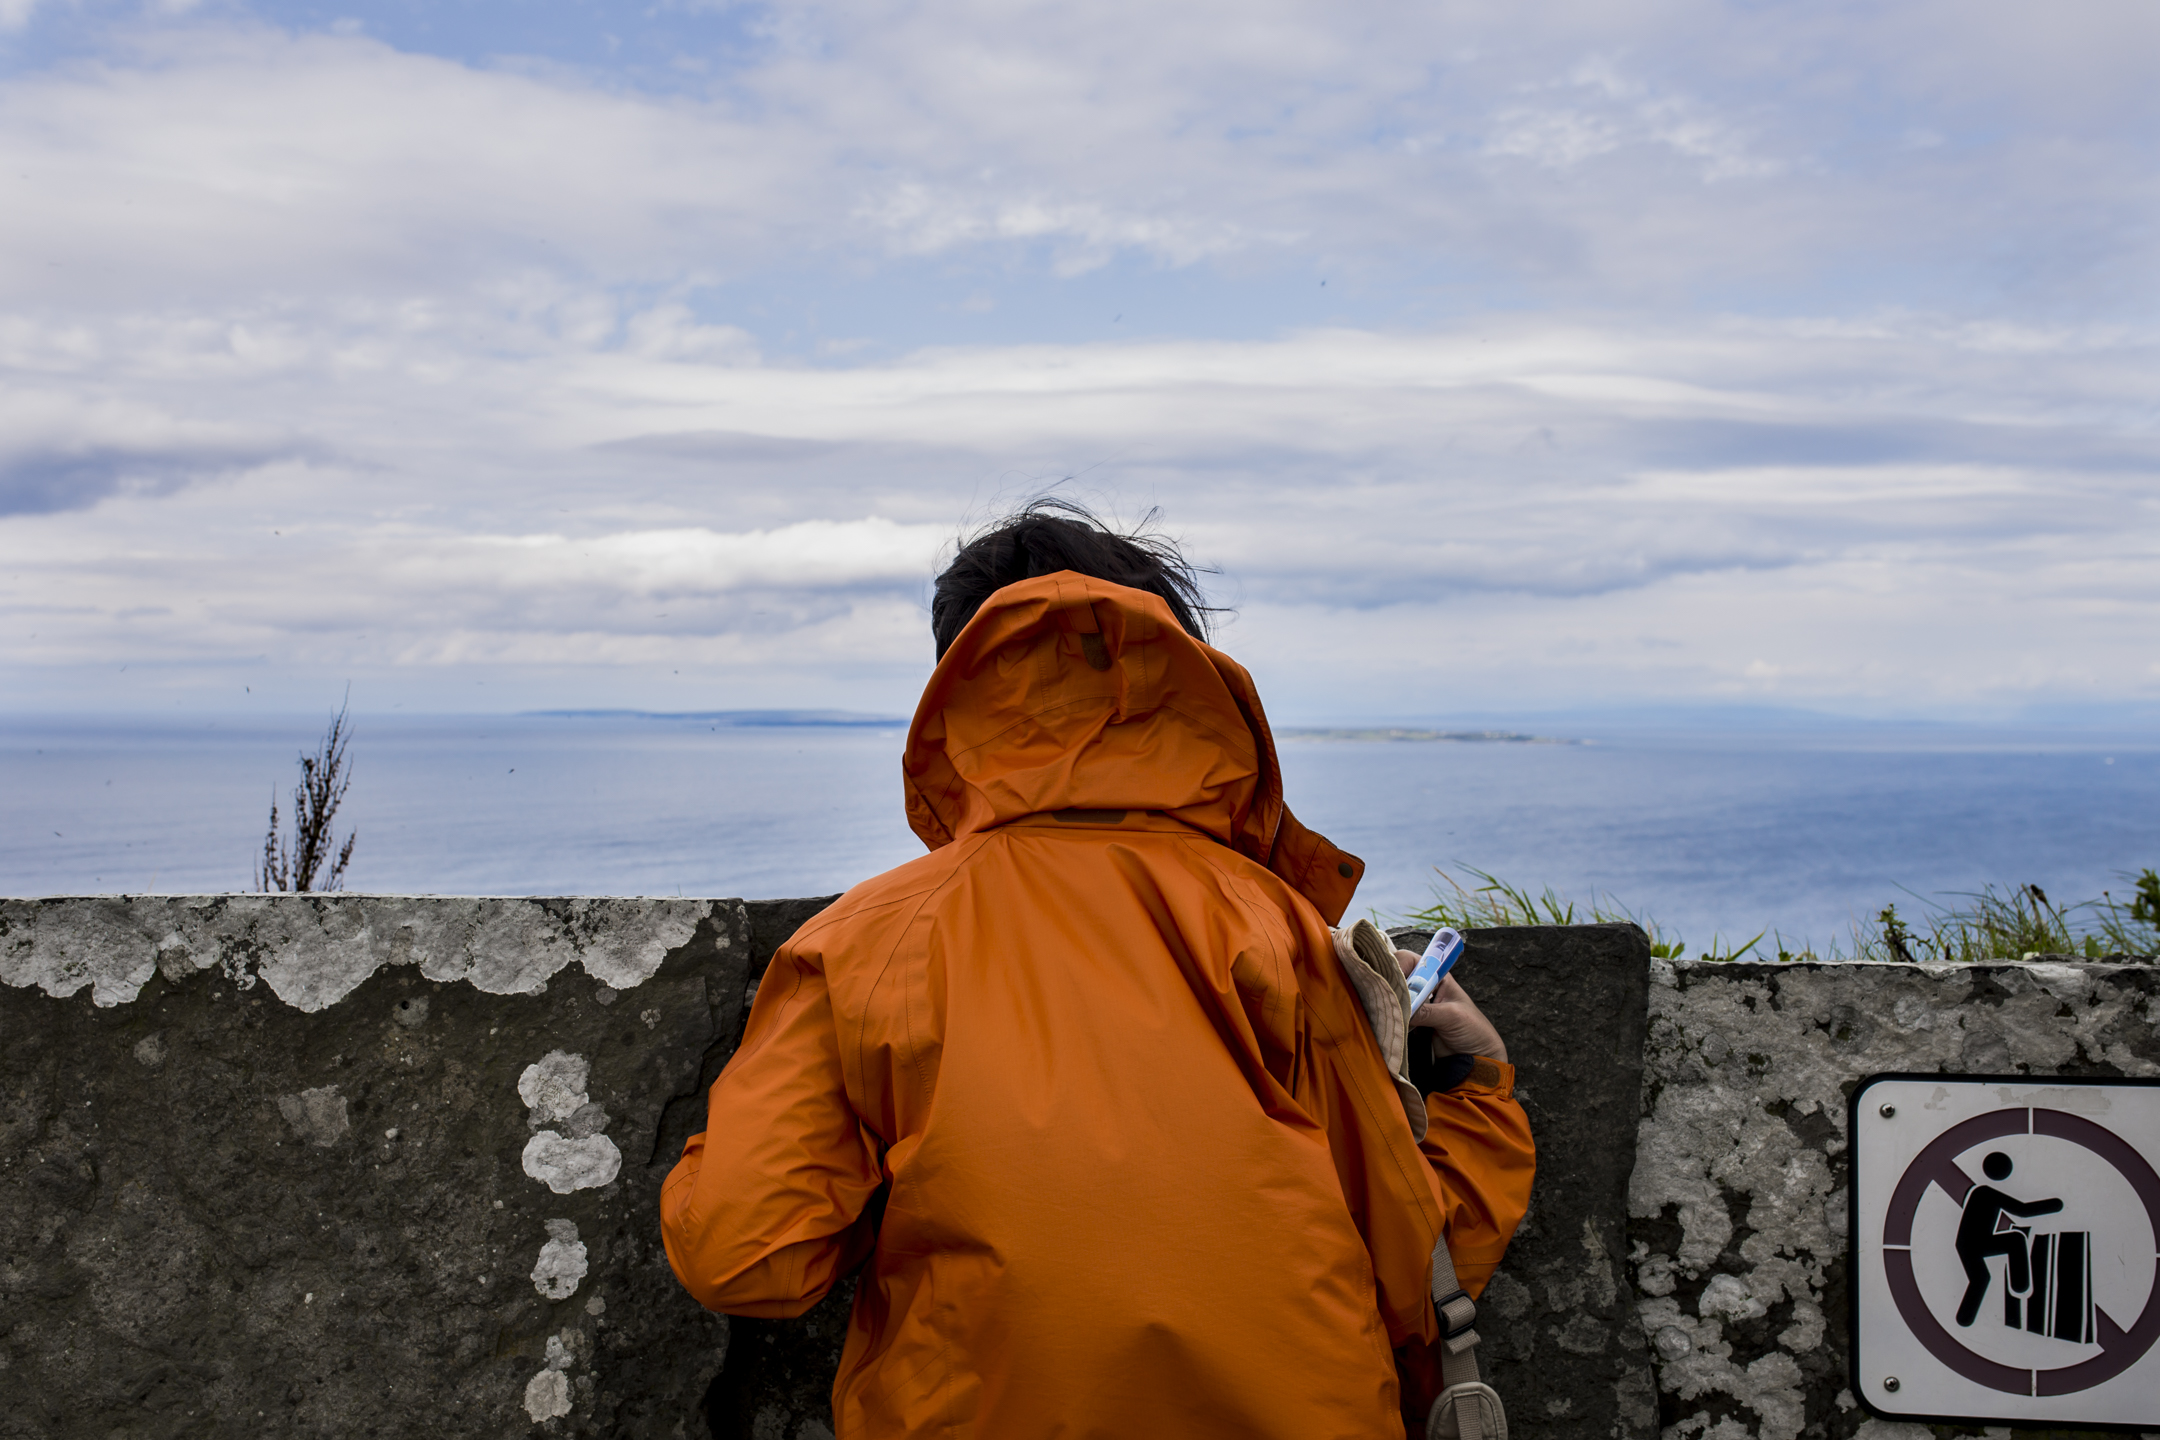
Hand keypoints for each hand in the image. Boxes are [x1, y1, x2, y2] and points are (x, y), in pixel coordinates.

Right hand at [1395, 949, 1507, 1063]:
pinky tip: (1388, 1022)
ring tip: (1385, 1011)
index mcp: (1436, 976)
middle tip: (1384, 997)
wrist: (1477, 1056)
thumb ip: (1426, 1011)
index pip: (1410, 961)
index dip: (1398, 966)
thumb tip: (1401, 1011)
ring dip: (1389, 1003)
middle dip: (1389, 985)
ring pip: (1394, 996)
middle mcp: (1423, 987)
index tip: (1391, 980)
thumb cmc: (1473, 1029)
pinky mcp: (1411, 1022)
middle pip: (1397, 977)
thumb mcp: (1451, 1016)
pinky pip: (1396, 1015)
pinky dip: (1390, 1018)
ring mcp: (1416, 1005)